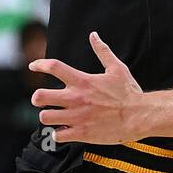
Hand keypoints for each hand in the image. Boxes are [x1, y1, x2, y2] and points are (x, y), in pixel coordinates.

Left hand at [30, 31, 146, 144]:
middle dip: (37, 98)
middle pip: (40, 96)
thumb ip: (102, 51)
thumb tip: (94, 35)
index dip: (40, 64)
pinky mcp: (81, 133)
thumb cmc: (128, 92)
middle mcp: (76, 98)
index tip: (33, 66)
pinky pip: (57, 136)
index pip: (54, 67)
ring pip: (45, 117)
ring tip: (55, 116)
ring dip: (48, 116)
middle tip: (43, 100)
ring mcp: (77, 117)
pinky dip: (59, 134)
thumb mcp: (117, 68)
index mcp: (83, 81)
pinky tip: (66, 130)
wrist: (139, 116)